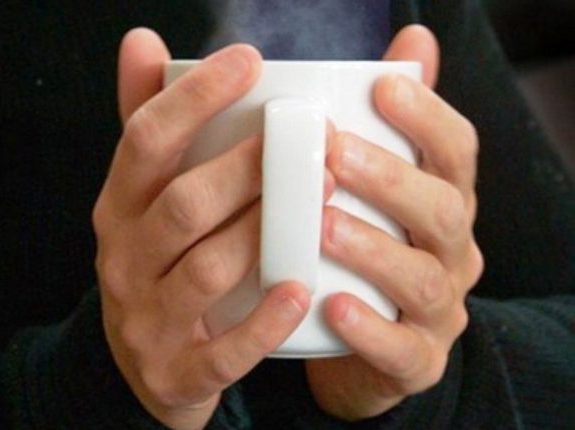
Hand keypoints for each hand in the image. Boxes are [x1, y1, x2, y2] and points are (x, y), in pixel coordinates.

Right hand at [93, 29, 309, 429]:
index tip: (249, 60)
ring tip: (322, 198)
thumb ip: (147, 121)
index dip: (192, 98)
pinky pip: (222, 350)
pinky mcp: (176, 372)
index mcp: (116, 208)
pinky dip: (263, 320)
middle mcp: (122, 260)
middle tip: (308, 137)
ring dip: (264, 232)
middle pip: (182, 205)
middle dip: (245, 168)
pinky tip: (301, 289)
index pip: (144, 141)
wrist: (141, 369)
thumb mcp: (143, 198)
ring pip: (207, 271)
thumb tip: (141, 41)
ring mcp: (146, 320)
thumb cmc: (158, 263)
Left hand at [305, 25, 483, 419]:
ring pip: (424, 278)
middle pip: (442, 210)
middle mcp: (452, 252)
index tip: (384, 87)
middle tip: (334, 152)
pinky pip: (401, 349)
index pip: (456, 152)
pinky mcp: (415, 360)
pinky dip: (368, 329)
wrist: (358, 346)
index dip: (428, 116)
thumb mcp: (376, 188)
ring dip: (375, 249)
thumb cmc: (361, 251)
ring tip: (323, 226)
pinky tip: (331, 305)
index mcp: (442, 202)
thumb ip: (392, 121)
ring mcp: (439, 310)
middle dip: (391, 178)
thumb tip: (412, 37)